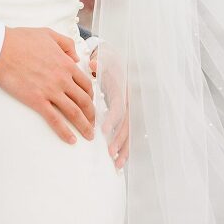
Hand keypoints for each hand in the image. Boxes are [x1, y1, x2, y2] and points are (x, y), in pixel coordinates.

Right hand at [0, 27, 95, 144]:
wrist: (1, 49)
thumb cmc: (21, 39)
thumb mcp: (48, 34)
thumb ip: (66, 44)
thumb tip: (76, 57)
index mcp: (65, 63)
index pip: (86, 84)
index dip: (91, 97)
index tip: (91, 104)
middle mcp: (62, 79)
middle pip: (84, 101)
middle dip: (91, 115)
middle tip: (93, 123)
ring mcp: (50, 91)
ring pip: (74, 112)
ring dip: (84, 126)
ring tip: (88, 135)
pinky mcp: (37, 100)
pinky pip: (55, 120)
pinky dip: (65, 132)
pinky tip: (71, 140)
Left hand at [89, 44, 128, 168]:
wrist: (119, 62)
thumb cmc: (109, 63)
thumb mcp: (105, 59)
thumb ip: (99, 63)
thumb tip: (93, 64)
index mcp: (122, 90)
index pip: (118, 106)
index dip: (112, 118)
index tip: (104, 129)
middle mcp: (129, 102)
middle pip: (126, 123)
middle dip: (119, 138)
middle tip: (110, 151)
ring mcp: (130, 111)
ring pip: (130, 132)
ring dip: (124, 148)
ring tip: (116, 163)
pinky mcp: (128, 118)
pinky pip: (129, 136)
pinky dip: (126, 149)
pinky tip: (119, 163)